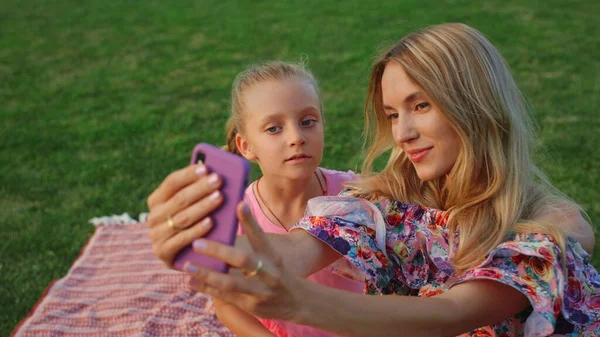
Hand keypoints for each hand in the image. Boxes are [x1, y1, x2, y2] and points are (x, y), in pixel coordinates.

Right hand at [146, 164, 223, 267]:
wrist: (194, 257)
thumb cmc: (198, 223)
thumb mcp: (196, 205)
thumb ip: (200, 191)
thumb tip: (214, 174)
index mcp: (157, 200)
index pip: (171, 182)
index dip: (189, 175)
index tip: (206, 168)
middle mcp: (153, 217)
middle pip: (178, 199)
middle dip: (200, 188)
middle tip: (218, 180)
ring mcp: (156, 235)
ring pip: (181, 218)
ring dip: (201, 206)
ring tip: (219, 197)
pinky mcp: (162, 253)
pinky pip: (181, 239)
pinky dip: (196, 230)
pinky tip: (211, 222)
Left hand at [184, 202, 305, 321]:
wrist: (298, 303)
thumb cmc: (277, 274)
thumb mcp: (271, 258)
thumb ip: (251, 247)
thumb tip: (222, 231)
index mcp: (272, 256)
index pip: (260, 236)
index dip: (250, 221)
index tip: (239, 204)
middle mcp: (268, 273)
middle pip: (243, 259)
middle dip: (218, 251)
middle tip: (197, 242)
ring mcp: (260, 291)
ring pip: (230, 283)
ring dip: (206, 274)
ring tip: (187, 265)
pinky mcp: (251, 306)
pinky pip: (225, 297)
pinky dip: (206, 288)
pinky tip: (191, 281)